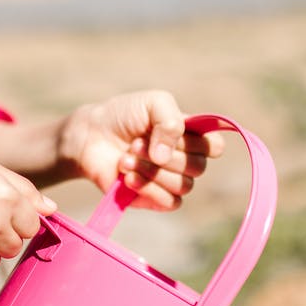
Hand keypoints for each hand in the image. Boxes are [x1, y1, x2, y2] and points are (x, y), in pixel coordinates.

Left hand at [59, 90, 223, 210]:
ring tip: (125, 158)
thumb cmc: (123, 116)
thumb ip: (171, 120)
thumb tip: (165, 156)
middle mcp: (183, 160)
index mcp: (190, 136)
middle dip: (166, 154)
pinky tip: (127, 178)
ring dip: (152, 171)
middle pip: (198, 167)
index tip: (176, 131)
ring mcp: (169, 181)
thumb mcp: (152, 103)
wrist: (90, 136)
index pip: (215, 147)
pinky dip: (148, 189)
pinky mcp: (153, 199)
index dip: (200, 143)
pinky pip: (169, 202)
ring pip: (183, 186)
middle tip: (135, 143)